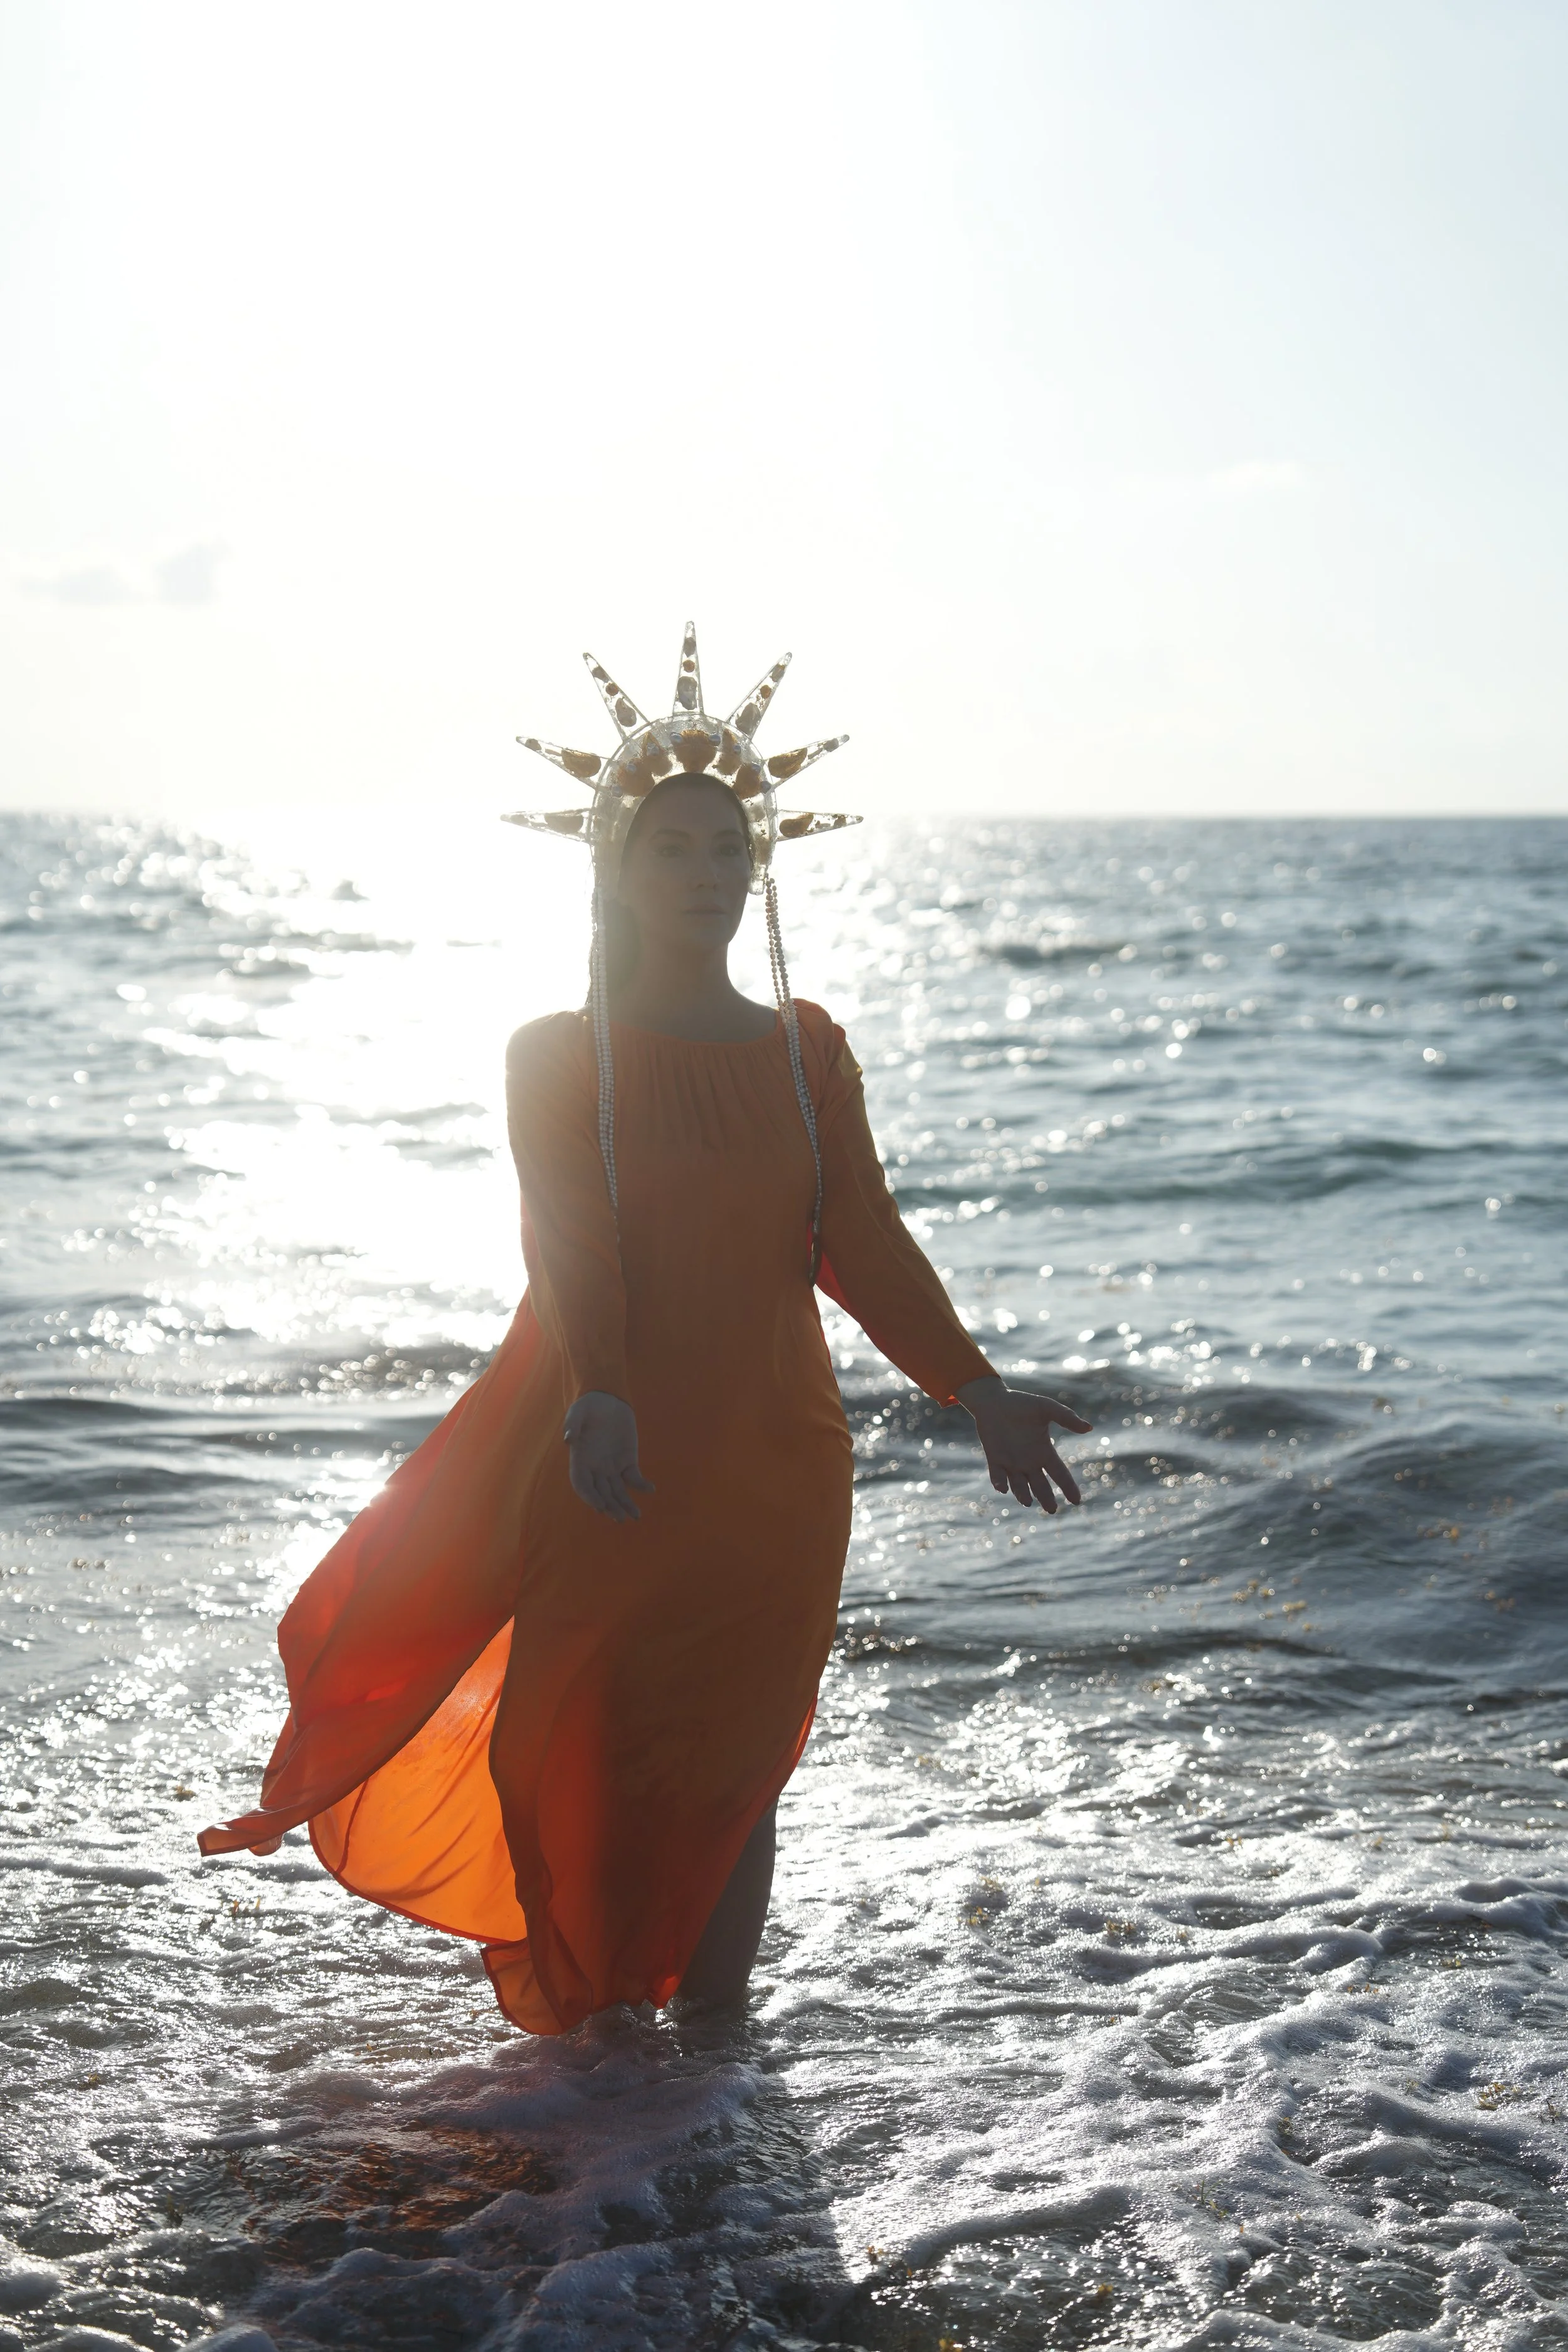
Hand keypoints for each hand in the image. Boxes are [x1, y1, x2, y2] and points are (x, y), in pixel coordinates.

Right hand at [563, 1390, 654, 1522]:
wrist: (608, 1400)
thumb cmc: (589, 1406)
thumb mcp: (578, 1411)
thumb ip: (573, 1424)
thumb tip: (568, 1438)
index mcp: (580, 1460)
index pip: (582, 1484)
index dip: (590, 1496)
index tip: (600, 1505)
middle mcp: (596, 1468)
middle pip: (602, 1493)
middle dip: (610, 1506)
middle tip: (620, 1518)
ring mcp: (612, 1467)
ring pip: (618, 1491)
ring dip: (626, 1503)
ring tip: (636, 1516)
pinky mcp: (628, 1462)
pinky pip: (634, 1478)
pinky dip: (641, 1485)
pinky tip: (650, 1489)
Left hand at [954, 1375, 1091, 1513]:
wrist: (994, 1400)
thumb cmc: (1021, 1403)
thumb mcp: (1046, 1408)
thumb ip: (1066, 1417)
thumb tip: (1089, 1428)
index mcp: (1044, 1451)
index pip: (1060, 1473)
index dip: (1068, 1487)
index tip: (1076, 1500)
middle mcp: (1029, 1461)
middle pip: (1040, 1485)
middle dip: (1046, 1498)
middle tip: (1052, 1510)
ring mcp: (1011, 1462)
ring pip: (1019, 1485)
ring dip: (1022, 1494)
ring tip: (1027, 1501)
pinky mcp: (994, 1458)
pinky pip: (997, 1475)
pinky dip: (999, 1482)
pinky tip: (1002, 1488)